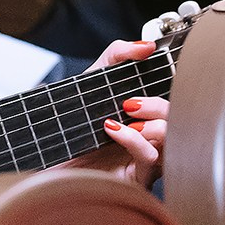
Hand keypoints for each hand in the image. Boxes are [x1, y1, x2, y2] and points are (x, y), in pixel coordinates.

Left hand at [73, 39, 168, 188]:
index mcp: (146, 117)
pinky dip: (135, 140)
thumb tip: (146, 46)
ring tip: (125, 113)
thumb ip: (116, 56)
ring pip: (173, 140)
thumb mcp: (91, 81)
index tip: (152, 76)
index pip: (173, 101)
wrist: (45, 154)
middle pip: (179, 121)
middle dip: (160, 106)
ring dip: (155, 123)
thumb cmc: (70, 125)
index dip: (171, 88)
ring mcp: (146, 160)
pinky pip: (150, 157)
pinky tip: (115, 130)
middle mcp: (151, 138)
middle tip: (130, 102)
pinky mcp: (137, 178)